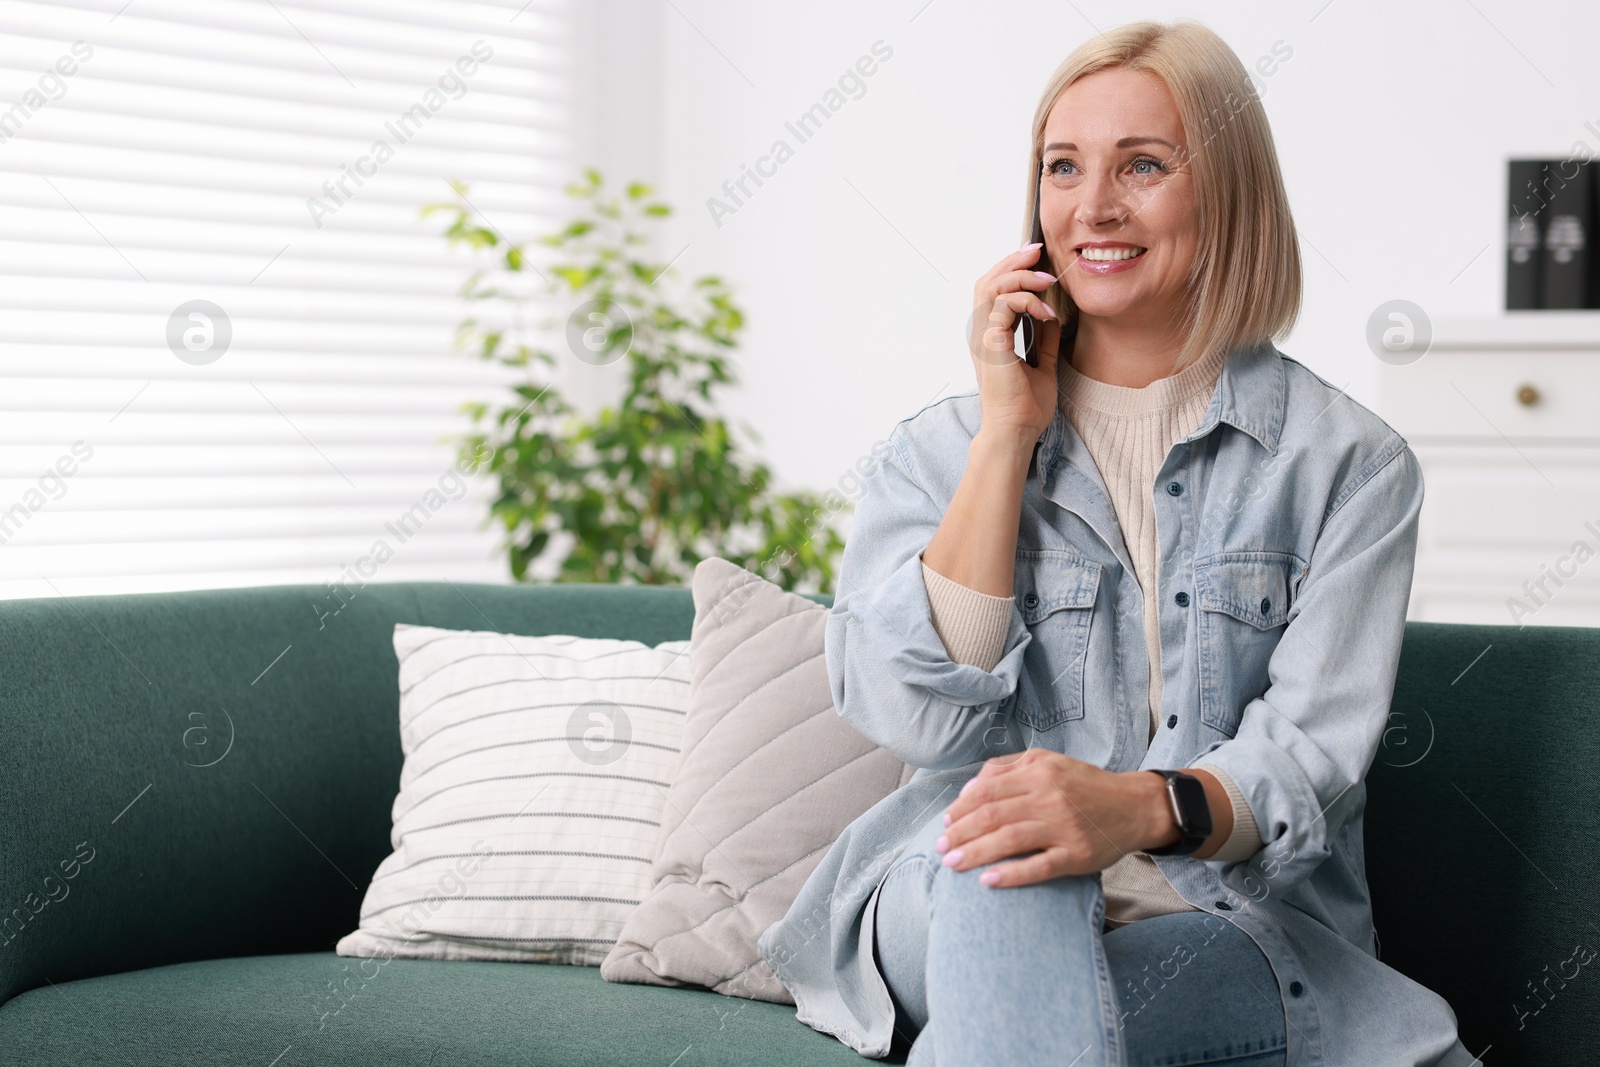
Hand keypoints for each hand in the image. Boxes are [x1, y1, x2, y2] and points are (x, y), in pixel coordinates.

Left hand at [934, 749, 1172, 887]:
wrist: (1135, 806)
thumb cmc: (1085, 786)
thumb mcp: (1049, 763)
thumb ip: (1009, 769)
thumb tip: (970, 788)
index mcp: (1040, 772)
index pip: (987, 790)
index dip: (960, 807)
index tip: (944, 823)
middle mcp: (1050, 797)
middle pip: (992, 815)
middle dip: (959, 833)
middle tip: (940, 848)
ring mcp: (1064, 828)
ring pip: (1009, 840)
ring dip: (974, 853)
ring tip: (952, 864)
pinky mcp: (1077, 856)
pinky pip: (1039, 867)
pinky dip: (1011, 875)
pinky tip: (988, 881)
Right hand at [967, 243, 1062, 445]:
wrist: (1016, 431)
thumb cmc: (1025, 407)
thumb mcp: (1043, 365)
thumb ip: (1044, 340)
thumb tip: (1051, 316)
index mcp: (990, 337)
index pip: (992, 291)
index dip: (1011, 270)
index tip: (1036, 260)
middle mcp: (981, 333)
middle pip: (987, 280)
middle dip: (1013, 261)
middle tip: (1038, 251)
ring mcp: (982, 337)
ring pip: (991, 286)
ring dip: (1020, 276)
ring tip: (1047, 280)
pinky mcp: (991, 342)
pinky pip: (1004, 305)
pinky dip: (1027, 301)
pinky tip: (1046, 312)